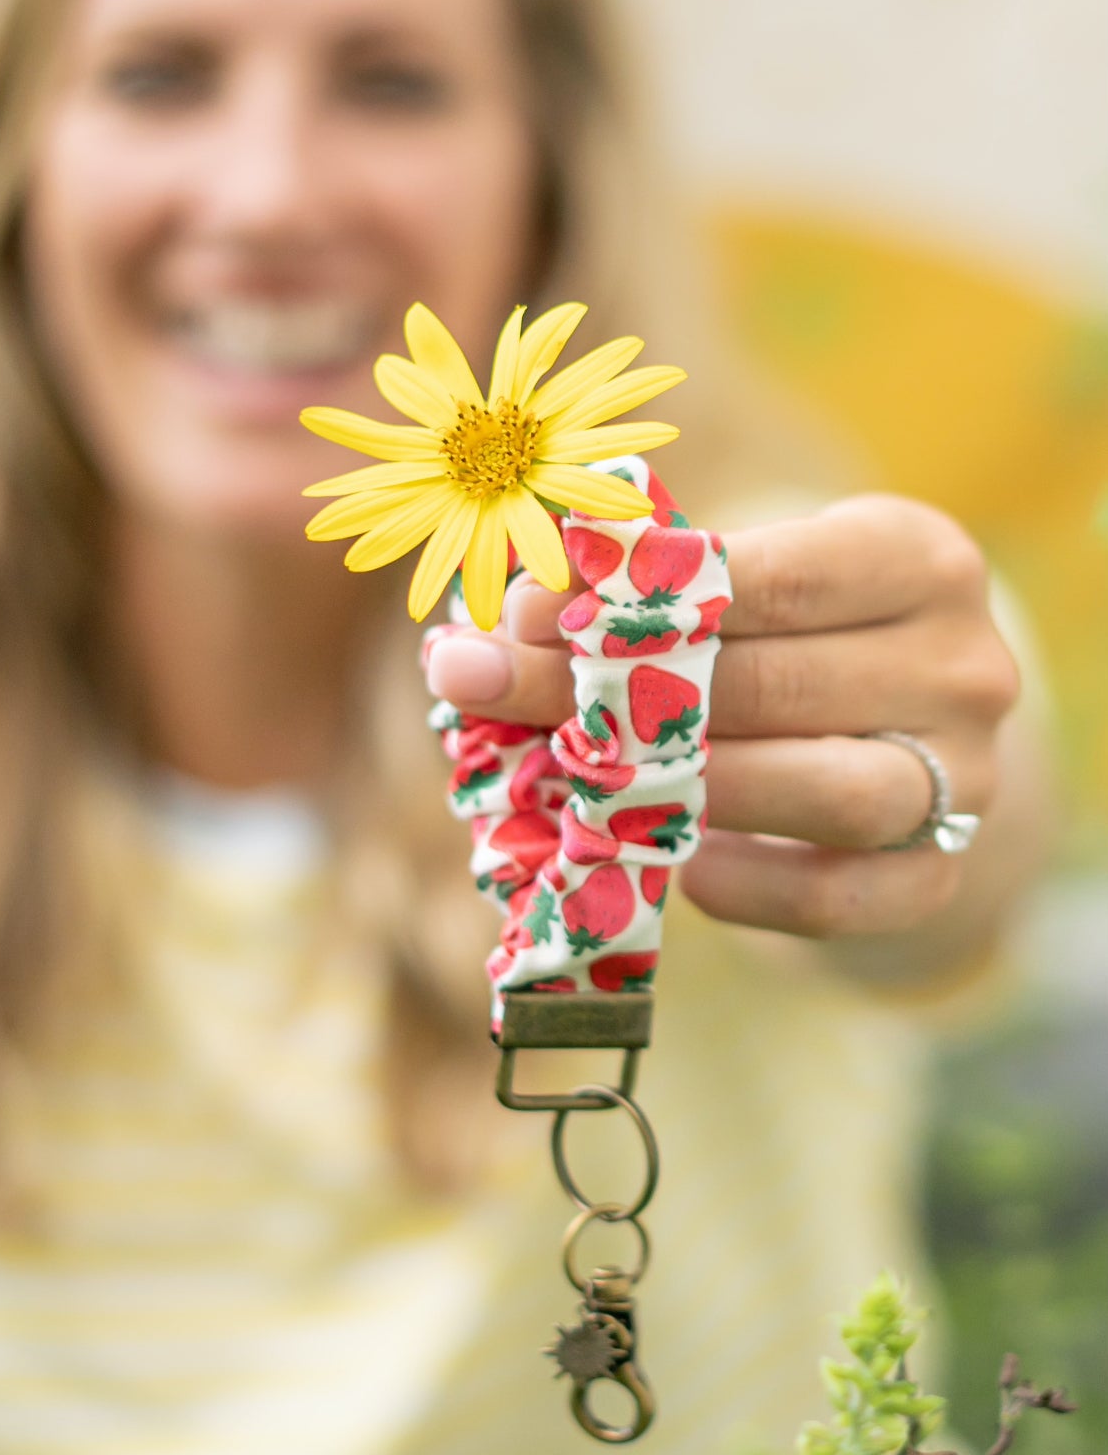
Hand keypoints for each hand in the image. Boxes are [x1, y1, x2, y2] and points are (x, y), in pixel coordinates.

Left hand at [423, 495, 1020, 943]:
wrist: (902, 733)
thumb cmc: (791, 634)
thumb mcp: (748, 584)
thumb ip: (648, 593)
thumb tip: (496, 632)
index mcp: (919, 558)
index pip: (781, 577)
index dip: (641, 596)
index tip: (520, 614)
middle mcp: (965, 666)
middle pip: (780, 685)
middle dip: (613, 695)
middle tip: (486, 691)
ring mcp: (967, 778)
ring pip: (830, 791)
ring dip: (685, 790)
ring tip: (577, 783)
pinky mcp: (940, 873)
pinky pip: (842, 896)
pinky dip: (754, 888)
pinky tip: (679, 868)